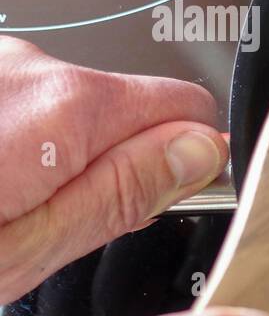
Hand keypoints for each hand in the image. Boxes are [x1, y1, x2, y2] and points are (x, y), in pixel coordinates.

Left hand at [0, 36, 228, 302]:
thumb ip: (123, 193)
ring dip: (44, 161)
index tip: (149, 211)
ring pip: (63, 115)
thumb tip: (202, 154)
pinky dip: (6, 146)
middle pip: (123, 115)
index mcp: (62, 106)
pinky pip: (16, 106)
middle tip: (45, 232)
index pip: (190, 111)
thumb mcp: (25, 249)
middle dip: (103, 170)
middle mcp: (25, 66)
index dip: (185, 169)